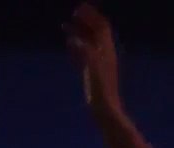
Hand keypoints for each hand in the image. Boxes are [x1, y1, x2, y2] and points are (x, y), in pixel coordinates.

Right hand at [65, 3, 123, 117]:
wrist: (106, 111)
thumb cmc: (100, 91)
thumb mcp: (92, 69)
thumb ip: (84, 52)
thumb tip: (73, 38)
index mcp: (107, 51)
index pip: (101, 27)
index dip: (91, 16)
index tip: (79, 8)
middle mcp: (105, 55)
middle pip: (96, 33)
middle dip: (85, 22)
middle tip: (73, 13)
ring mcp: (99, 65)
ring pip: (89, 43)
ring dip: (79, 32)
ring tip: (66, 26)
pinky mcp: (93, 74)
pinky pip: (84, 55)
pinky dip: (77, 46)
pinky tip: (69, 46)